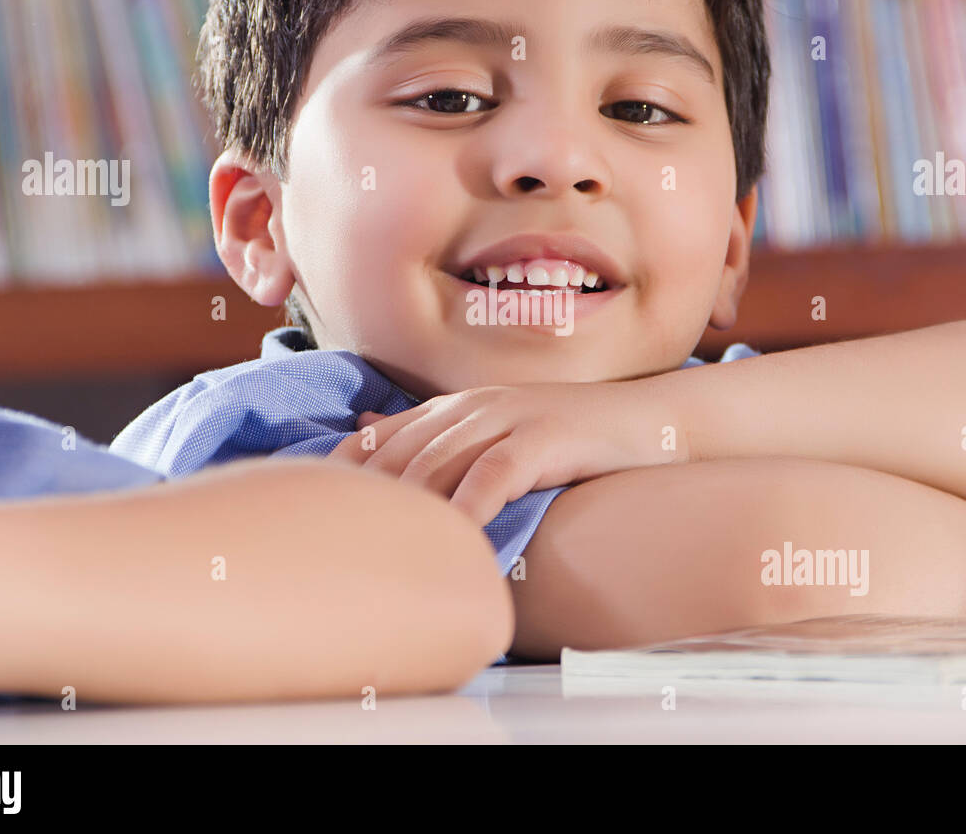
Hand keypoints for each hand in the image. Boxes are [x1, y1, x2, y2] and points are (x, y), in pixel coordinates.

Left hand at [328, 379, 685, 524]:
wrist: (650, 421)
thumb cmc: (574, 439)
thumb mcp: (500, 433)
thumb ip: (440, 441)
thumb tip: (365, 436)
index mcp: (454, 410)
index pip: (376, 442)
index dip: (341, 480)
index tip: (315, 522)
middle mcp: (471, 407)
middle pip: (396, 458)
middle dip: (364, 504)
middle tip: (337, 556)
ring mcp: (506, 417)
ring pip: (434, 464)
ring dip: (407, 511)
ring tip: (378, 558)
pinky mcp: (541, 437)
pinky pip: (491, 475)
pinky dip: (466, 508)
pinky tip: (452, 543)